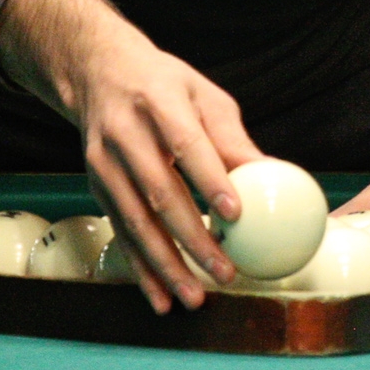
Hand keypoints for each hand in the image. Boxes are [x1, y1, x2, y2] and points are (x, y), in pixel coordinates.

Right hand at [0, 0, 259, 312]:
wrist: (97, 72)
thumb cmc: (162, 83)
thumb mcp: (201, 93)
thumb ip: (231, 136)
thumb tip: (272, 174)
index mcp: (157, 101)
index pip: (185, 144)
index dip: (209, 179)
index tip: (235, 213)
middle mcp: (125, 134)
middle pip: (159, 193)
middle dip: (193, 238)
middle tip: (226, 271)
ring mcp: (104, 163)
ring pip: (136, 222)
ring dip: (165, 265)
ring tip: (195, 297)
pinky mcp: (96, 186)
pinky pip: (120, 233)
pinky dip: (140, 269)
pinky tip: (161, 297)